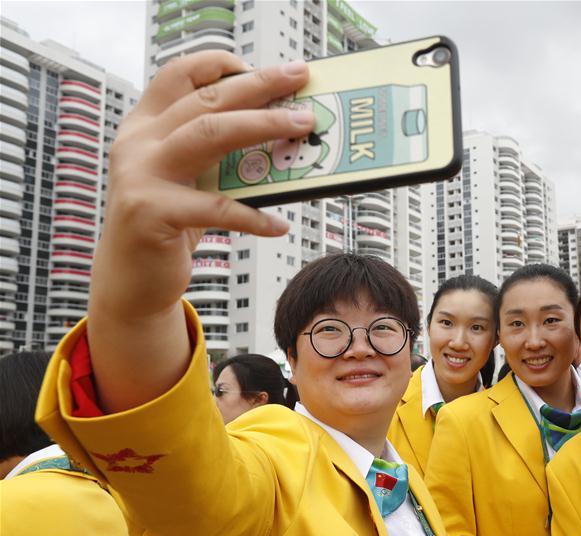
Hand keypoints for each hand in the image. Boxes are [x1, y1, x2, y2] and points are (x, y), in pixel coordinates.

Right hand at [88, 51, 314, 410]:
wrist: (132, 281)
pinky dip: (253, 217)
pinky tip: (279, 226)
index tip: (259, 66)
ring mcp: (140, 175)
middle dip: (259, 85)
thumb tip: (281, 132)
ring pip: (209, 134)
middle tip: (299, 79)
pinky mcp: (151, 213)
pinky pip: (215, 208)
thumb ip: (217, 154)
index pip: (178, 75)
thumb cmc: (171, 225)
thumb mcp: (190, 180)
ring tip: (303, 127)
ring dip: (262, 125)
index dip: (218, 63)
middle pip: (206, 99)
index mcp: (146, 126)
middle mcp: (138, 143)